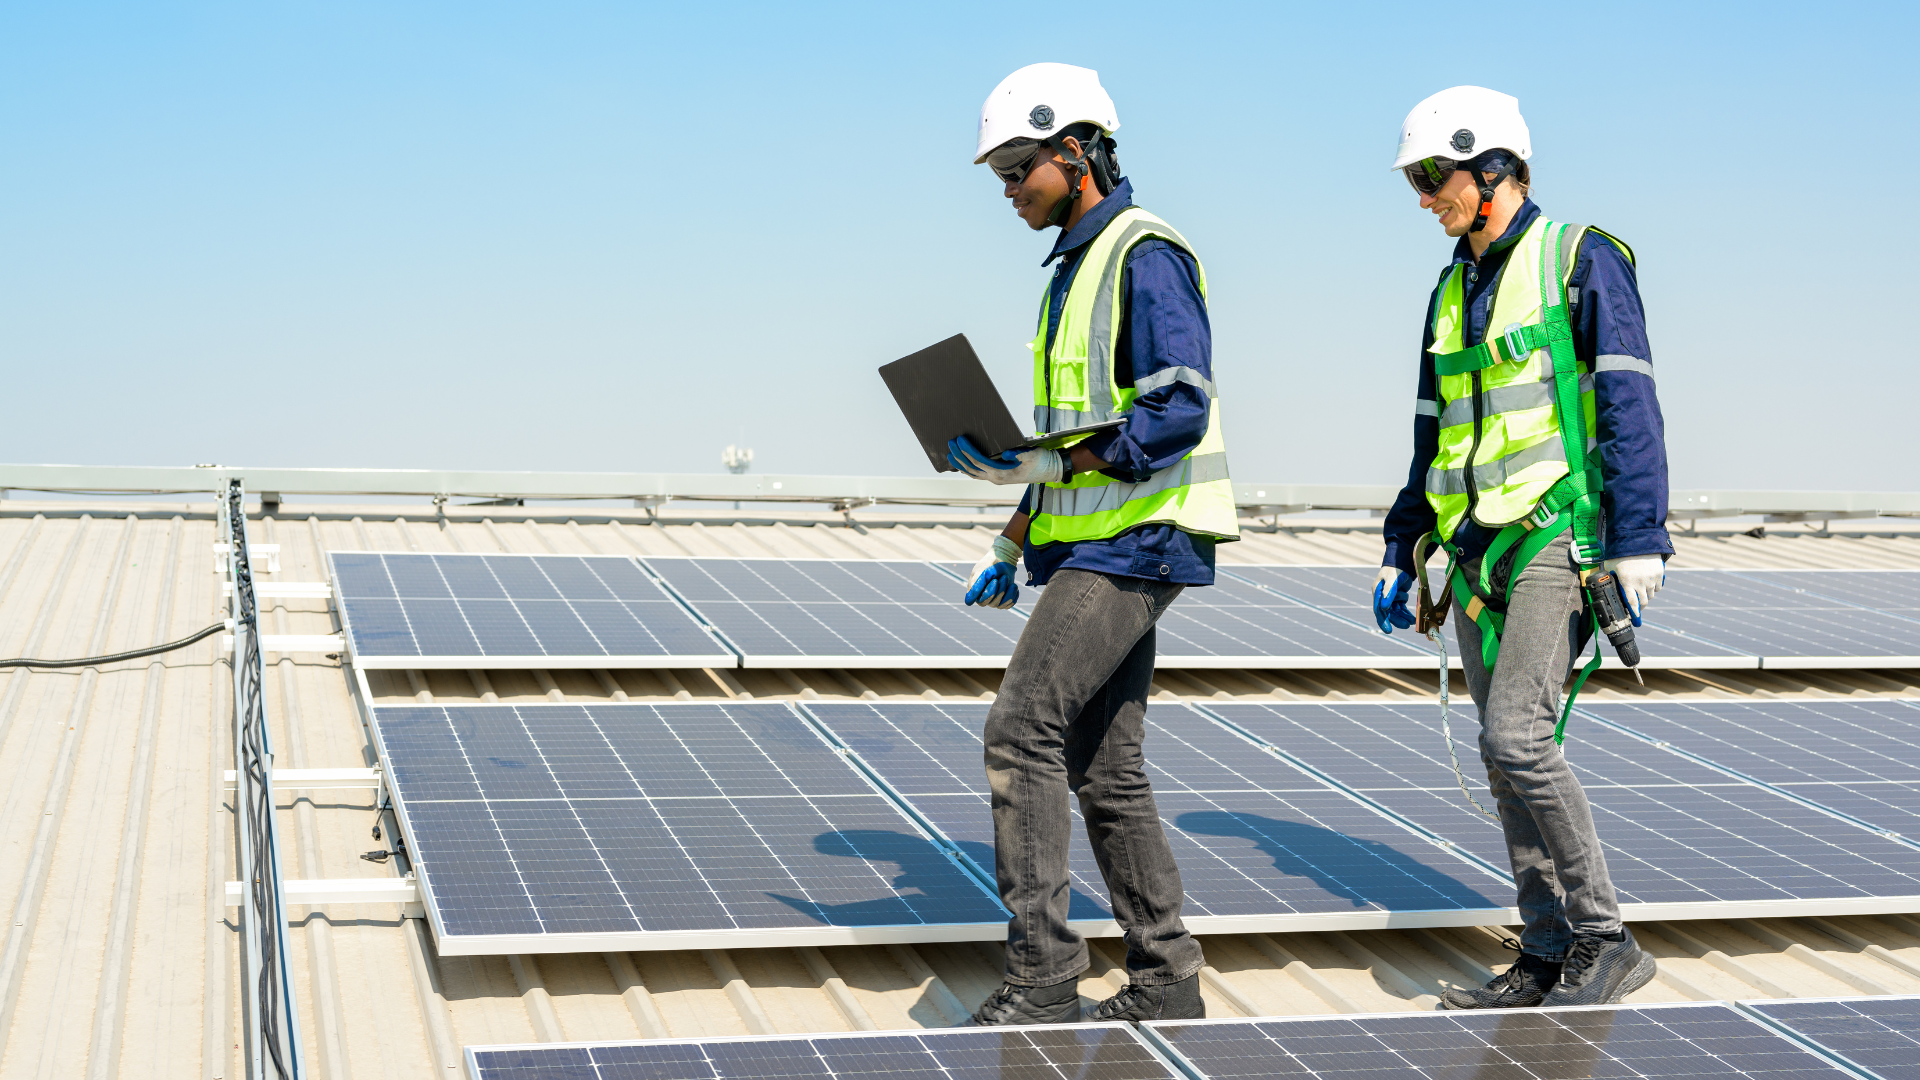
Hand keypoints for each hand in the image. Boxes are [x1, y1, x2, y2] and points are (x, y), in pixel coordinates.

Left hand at [947, 435, 1063, 485]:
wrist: (1051, 471)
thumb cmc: (1042, 461)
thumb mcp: (1033, 455)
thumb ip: (1019, 454)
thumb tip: (1006, 453)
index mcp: (1003, 473)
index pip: (979, 461)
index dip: (968, 451)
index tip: (960, 440)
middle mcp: (997, 478)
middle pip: (972, 468)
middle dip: (959, 456)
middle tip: (950, 443)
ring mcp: (996, 479)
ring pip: (973, 473)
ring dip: (960, 463)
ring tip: (950, 454)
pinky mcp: (998, 477)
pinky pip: (978, 474)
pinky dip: (968, 468)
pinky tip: (961, 463)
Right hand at [965, 536, 1022, 607]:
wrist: (1004, 558)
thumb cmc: (991, 564)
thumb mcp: (982, 572)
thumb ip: (975, 586)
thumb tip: (968, 602)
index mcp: (975, 592)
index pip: (982, 602)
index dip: (990, 593)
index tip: (995, 580)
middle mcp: (984, 598)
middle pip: (992, 603)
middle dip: (1000, 589)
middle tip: (1004, 577)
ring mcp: (994, 600)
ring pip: (1001, 605)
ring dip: (1007, 591)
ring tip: (1007, 578)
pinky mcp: (1004, 600)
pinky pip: (1009, 604)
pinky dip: (1013, 595)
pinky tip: (1012, 585)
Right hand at [1372, 567, 1414, 633]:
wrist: (1402, 562)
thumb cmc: (1395, 570)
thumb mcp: (1392, 580)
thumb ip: (1389, 593)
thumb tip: (1384, 608)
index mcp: (1378, 592)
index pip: (1379, 610)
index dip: (1383, 621)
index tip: (1388, 630)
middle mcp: (1382, 596)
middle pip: (1388, 613)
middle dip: (1397, 620)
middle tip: (1406, 626)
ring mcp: (1390, 598)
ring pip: (1396, 611)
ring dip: (1403, 617)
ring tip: (1412, 622)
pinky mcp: (1397, 597)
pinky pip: (1401, 608)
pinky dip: (1406, 613)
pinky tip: (1413, 618)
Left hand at [1604, 555, 1664, 625]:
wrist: (1638, 538)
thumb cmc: (1620, 552)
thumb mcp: (1610, 565)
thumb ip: (1609, 577)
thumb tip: (1603, 585)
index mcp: (1626, 582)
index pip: (1632, 603)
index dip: (1634, 613)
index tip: (1635, 619)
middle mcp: (1640, 582)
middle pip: (1643, 602)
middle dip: (1640, 607)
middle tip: (1637, 609)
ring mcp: (1651, 578)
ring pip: (1651, 595)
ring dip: (1646, 597)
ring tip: (1641, 595)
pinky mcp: (1659, 573)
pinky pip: (1658, 587)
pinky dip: (1654, 589)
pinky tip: (1648, 586)